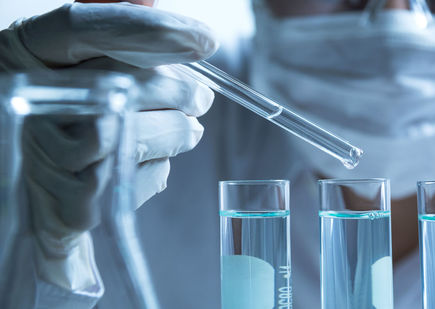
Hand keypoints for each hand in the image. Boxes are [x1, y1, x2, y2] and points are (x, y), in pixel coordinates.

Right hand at [0, 2, 217, 289]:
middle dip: (178, 91)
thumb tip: (150, 4)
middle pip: (119, 85)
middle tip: (201, 98)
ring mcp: (48, 157)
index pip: (81, 27)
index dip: (147, 30)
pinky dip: (158, 169)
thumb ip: (106, 33)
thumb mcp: (70, 65)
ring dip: (177, 132)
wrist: (38, 190)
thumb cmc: (66, 117)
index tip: (204, 39)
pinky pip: (133, 180)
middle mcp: (30, 104)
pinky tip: (155, 161)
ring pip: (131, 137)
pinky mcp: (72, 204)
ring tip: (188, 130)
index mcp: (25, 56)